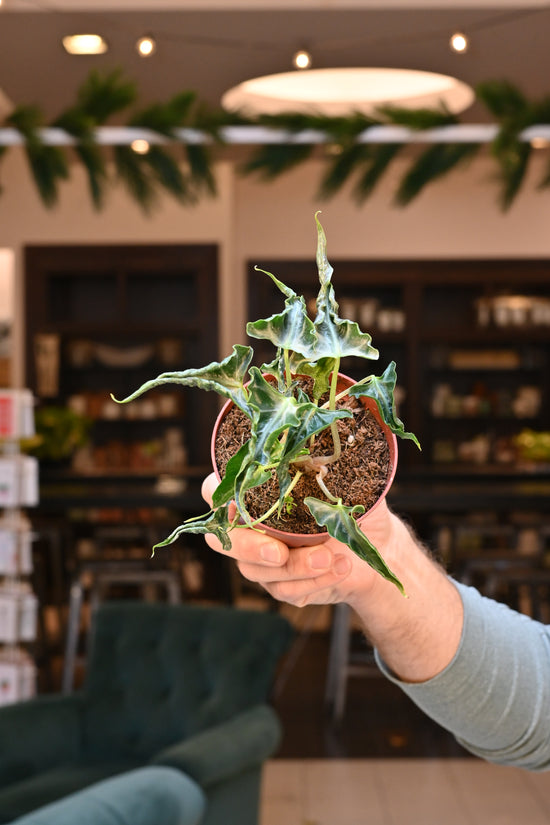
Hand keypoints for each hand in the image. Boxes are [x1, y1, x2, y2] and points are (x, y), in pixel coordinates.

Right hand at [201, 472, 463, 681]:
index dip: (216, 493)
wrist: (380, 546)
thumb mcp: (346, 481)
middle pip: (222, 540)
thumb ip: (327, 468)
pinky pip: (284, 590)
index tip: (242, 499)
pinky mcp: (279, 585)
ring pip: (256, 571)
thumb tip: (324, 458)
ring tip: (332, 557)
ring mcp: (260, 559)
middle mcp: (249, 526)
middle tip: (280, 553)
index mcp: (256, 492)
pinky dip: (314, 582)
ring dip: (296, 567)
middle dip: (250, 547)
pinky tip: (340, 568)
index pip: (214, 489)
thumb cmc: (356, 505)